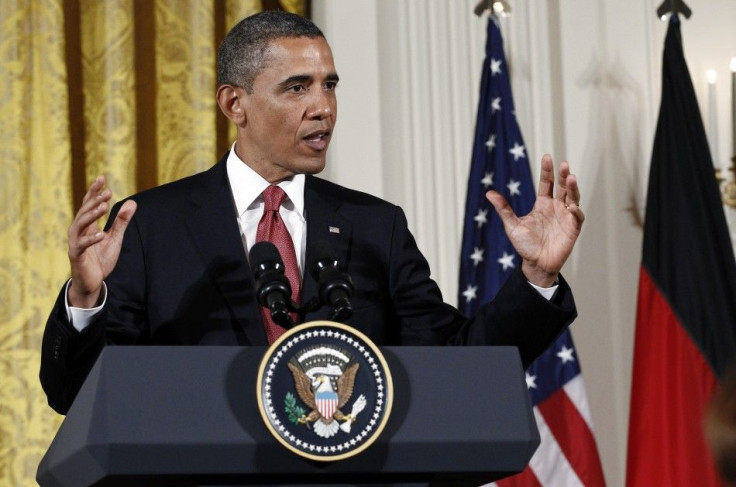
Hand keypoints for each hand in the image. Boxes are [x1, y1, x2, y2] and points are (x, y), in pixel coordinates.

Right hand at [67, 176, 136, 307]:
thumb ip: (121, 222)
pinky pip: (81, 245)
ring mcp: (76, 242)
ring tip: (103, 206)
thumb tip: (132, 203)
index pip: (89, 204)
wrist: (92, 282)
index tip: (102, 178)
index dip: (94, 191)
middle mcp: (78, 231)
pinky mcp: (77, 255)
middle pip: (84, 211)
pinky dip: (91, 239)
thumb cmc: (101, 259)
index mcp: (87, 225)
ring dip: (92, 215)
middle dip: (94, 200)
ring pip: (80, 224)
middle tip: (107, 191)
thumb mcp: (115, 238)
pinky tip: (101, 234)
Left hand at [486, 154, 583, 287]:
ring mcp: (565, 216)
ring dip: (573, 188)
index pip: (547, 183)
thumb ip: (504, 209)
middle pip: (562, 187)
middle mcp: (556, 207)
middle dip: (564, 175)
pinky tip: (572, 206)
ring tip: (572, 177)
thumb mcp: (512, 225)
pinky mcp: (573, 228)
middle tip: (564, 164)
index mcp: (542, 203)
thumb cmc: (524, 245)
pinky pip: (577, 217)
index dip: (547, 170)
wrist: (535, 264)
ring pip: (572, 197)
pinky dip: (576, 210)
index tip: (547, 157)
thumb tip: (489, 193)